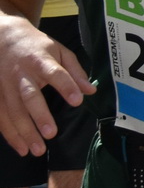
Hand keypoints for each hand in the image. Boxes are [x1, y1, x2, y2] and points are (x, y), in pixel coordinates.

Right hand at [0, 19, 94, 156]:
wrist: (2, 37)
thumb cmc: (36, 47)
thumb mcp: (59, 51)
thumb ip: (75, 71)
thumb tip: (91, 91)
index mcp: (40, 60)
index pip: (55, 73)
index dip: (66, 86)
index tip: (77, 101)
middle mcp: (20, 74)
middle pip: (29, 96)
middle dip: (39, 116)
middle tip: (51, 134)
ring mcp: (4, 86)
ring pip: (12, 111)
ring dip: (23, 132)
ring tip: (37, 150)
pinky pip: (1, 117)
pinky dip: (9, 134)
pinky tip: (21, 148)